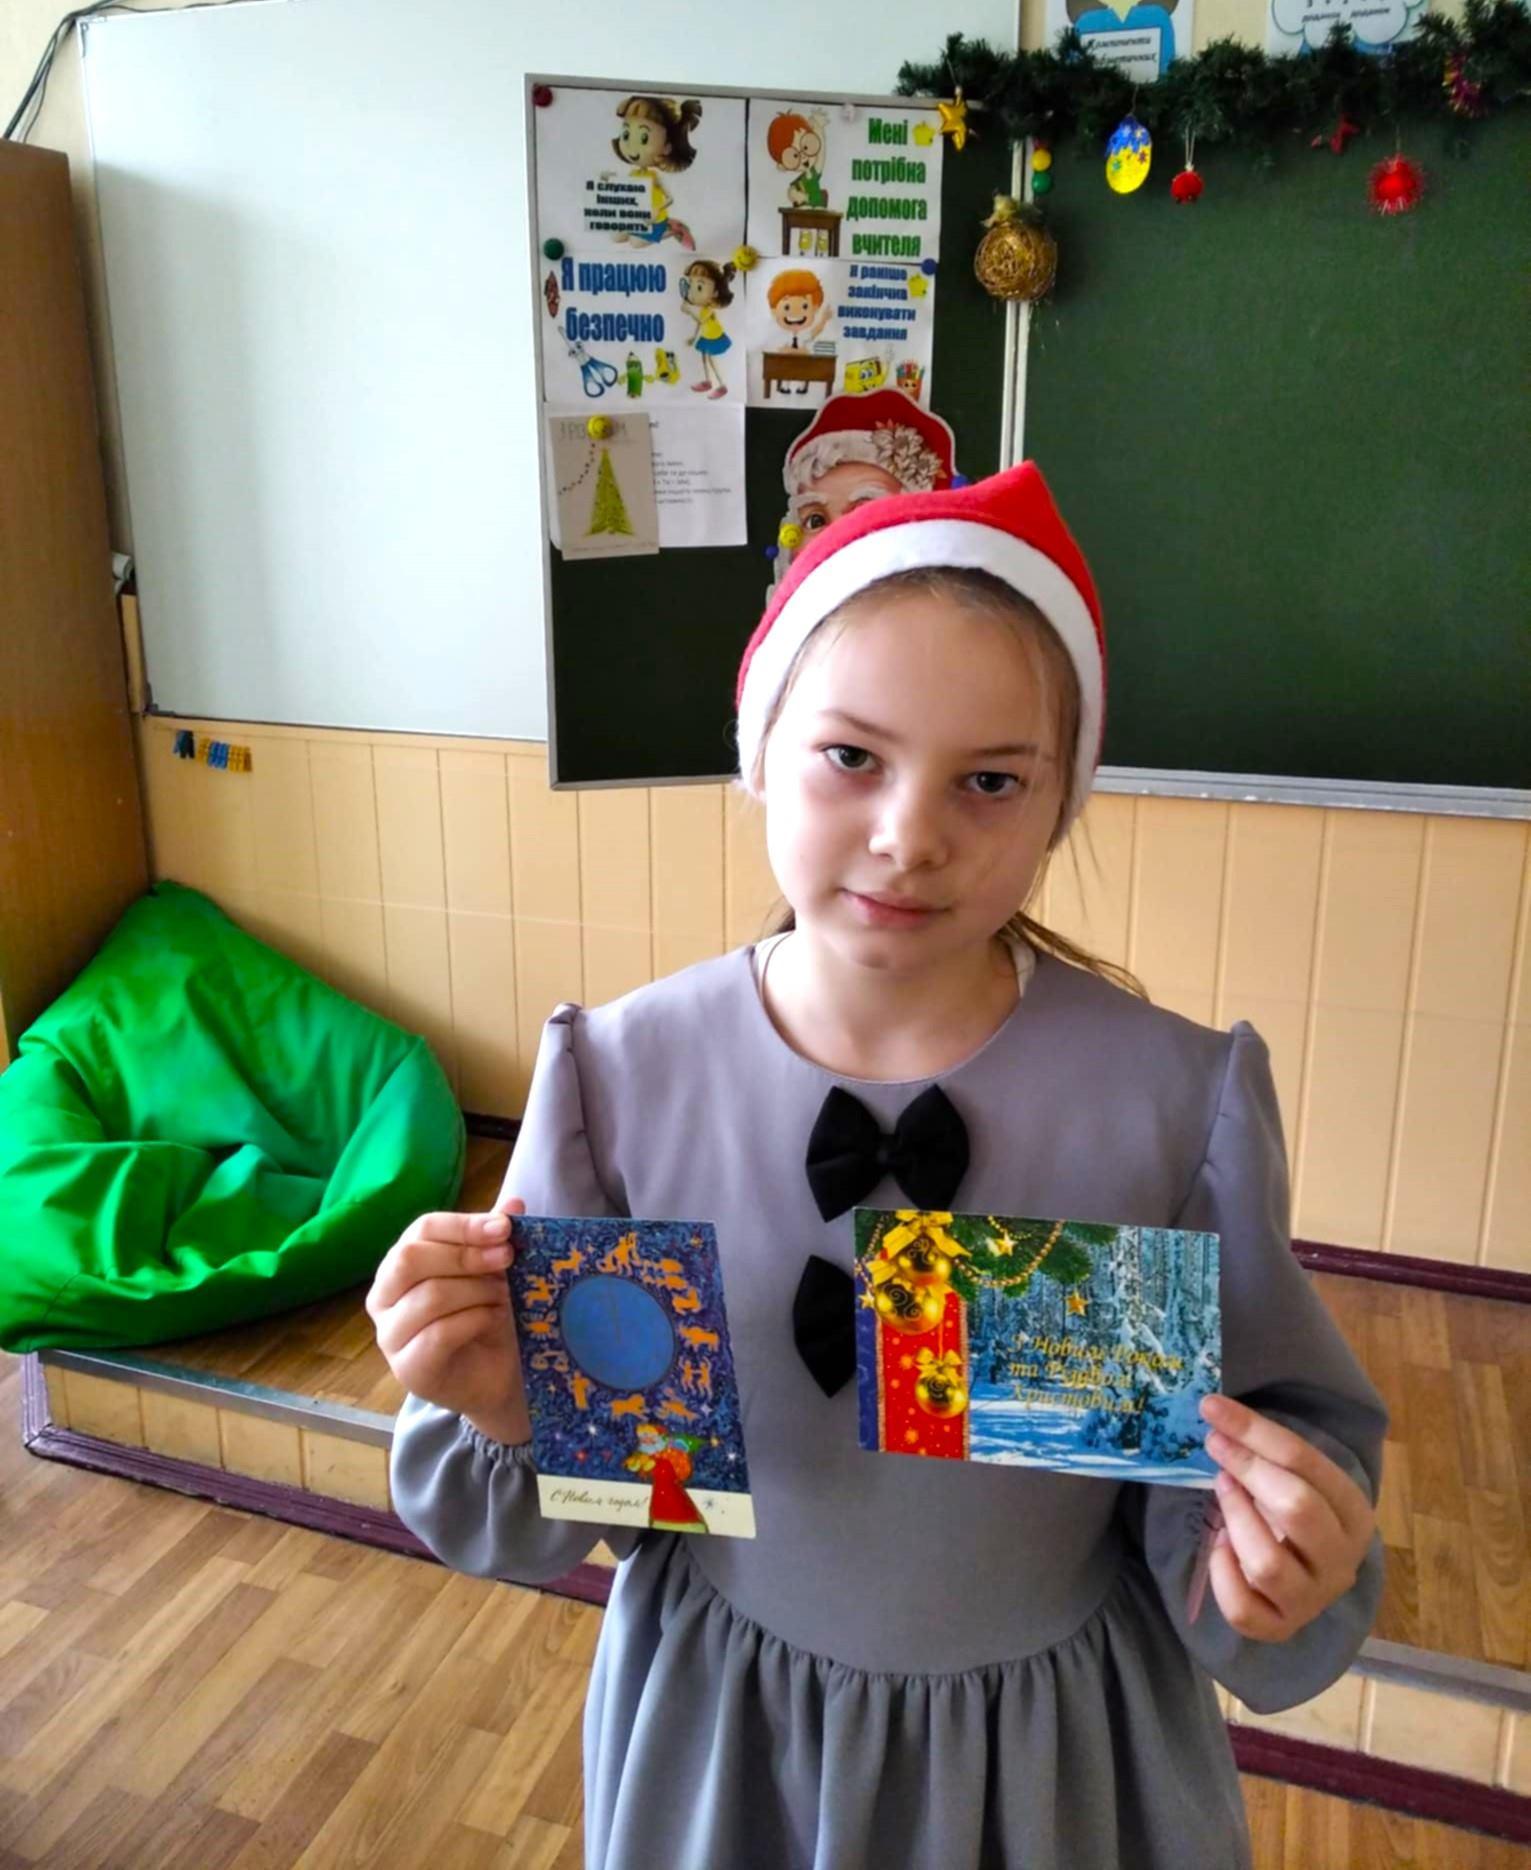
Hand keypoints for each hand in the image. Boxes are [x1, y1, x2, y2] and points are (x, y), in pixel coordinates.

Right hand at [366, 1200, 528, 1440]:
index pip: (421, 1229)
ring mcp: (390, 1335)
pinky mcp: (408, 1368)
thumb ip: (496, 1237)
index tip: (505, 1228)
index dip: (464, 1225)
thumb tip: (513, 1202)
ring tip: (502, 1297)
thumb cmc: (487, 1315)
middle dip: (466, 1255)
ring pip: (429, 1296)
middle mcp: (384, 1296)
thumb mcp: (495, 1270)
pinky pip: (439, 1334)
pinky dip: (475, 1320)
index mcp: (400, 1263)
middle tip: (507, 1259)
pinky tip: (492, 1320)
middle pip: (411, 1258)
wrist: (498, 1375)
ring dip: (477, 1292)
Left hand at [1199, 1393, 1375, 1642]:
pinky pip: (1243, 1609)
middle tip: (1215, 1445)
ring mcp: (1312, 1600)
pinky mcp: (1280, 1627)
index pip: (1307, 1463)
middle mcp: (1341, 1561)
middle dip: (1248, 1468)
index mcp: (1355, 1515)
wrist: (1308, 1576)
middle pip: (1297, 1508)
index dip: (1255, 1432)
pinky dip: (1222, 1574)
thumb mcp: (1299, 1480)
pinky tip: (1219, 1548)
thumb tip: (1219, 1413)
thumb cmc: (1296, 1514)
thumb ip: (1273, 1455)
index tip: (1213, 1408)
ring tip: (1221, 1492)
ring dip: (1235, 1518)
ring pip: (1268, 1563)